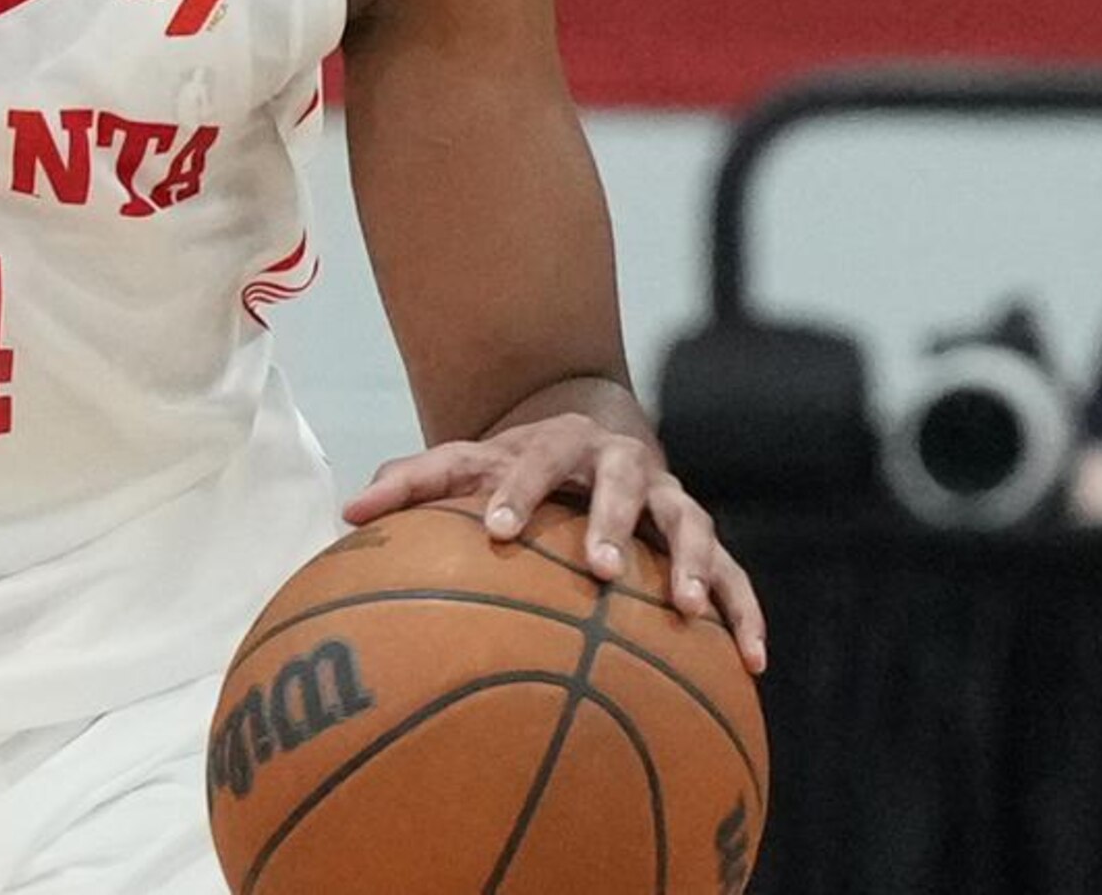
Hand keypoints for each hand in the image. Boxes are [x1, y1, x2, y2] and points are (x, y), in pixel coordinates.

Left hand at [345, 413, 768, 673]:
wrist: (594, 438)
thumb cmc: (515, 469)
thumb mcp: (466, 465)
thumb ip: (412, 484)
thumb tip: (347, 513)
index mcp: (558, 442)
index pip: (533, 458)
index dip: (517, 491)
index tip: (497, 530)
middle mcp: (622, 465)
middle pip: (621, 483)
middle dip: (611, 521)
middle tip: (599, 568)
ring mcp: (670, 501)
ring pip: (689, 526)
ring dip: (690, 565)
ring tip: (686, 609)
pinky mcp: (705, 542)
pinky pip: (736, 578)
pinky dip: (746, 615)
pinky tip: (754, 663)